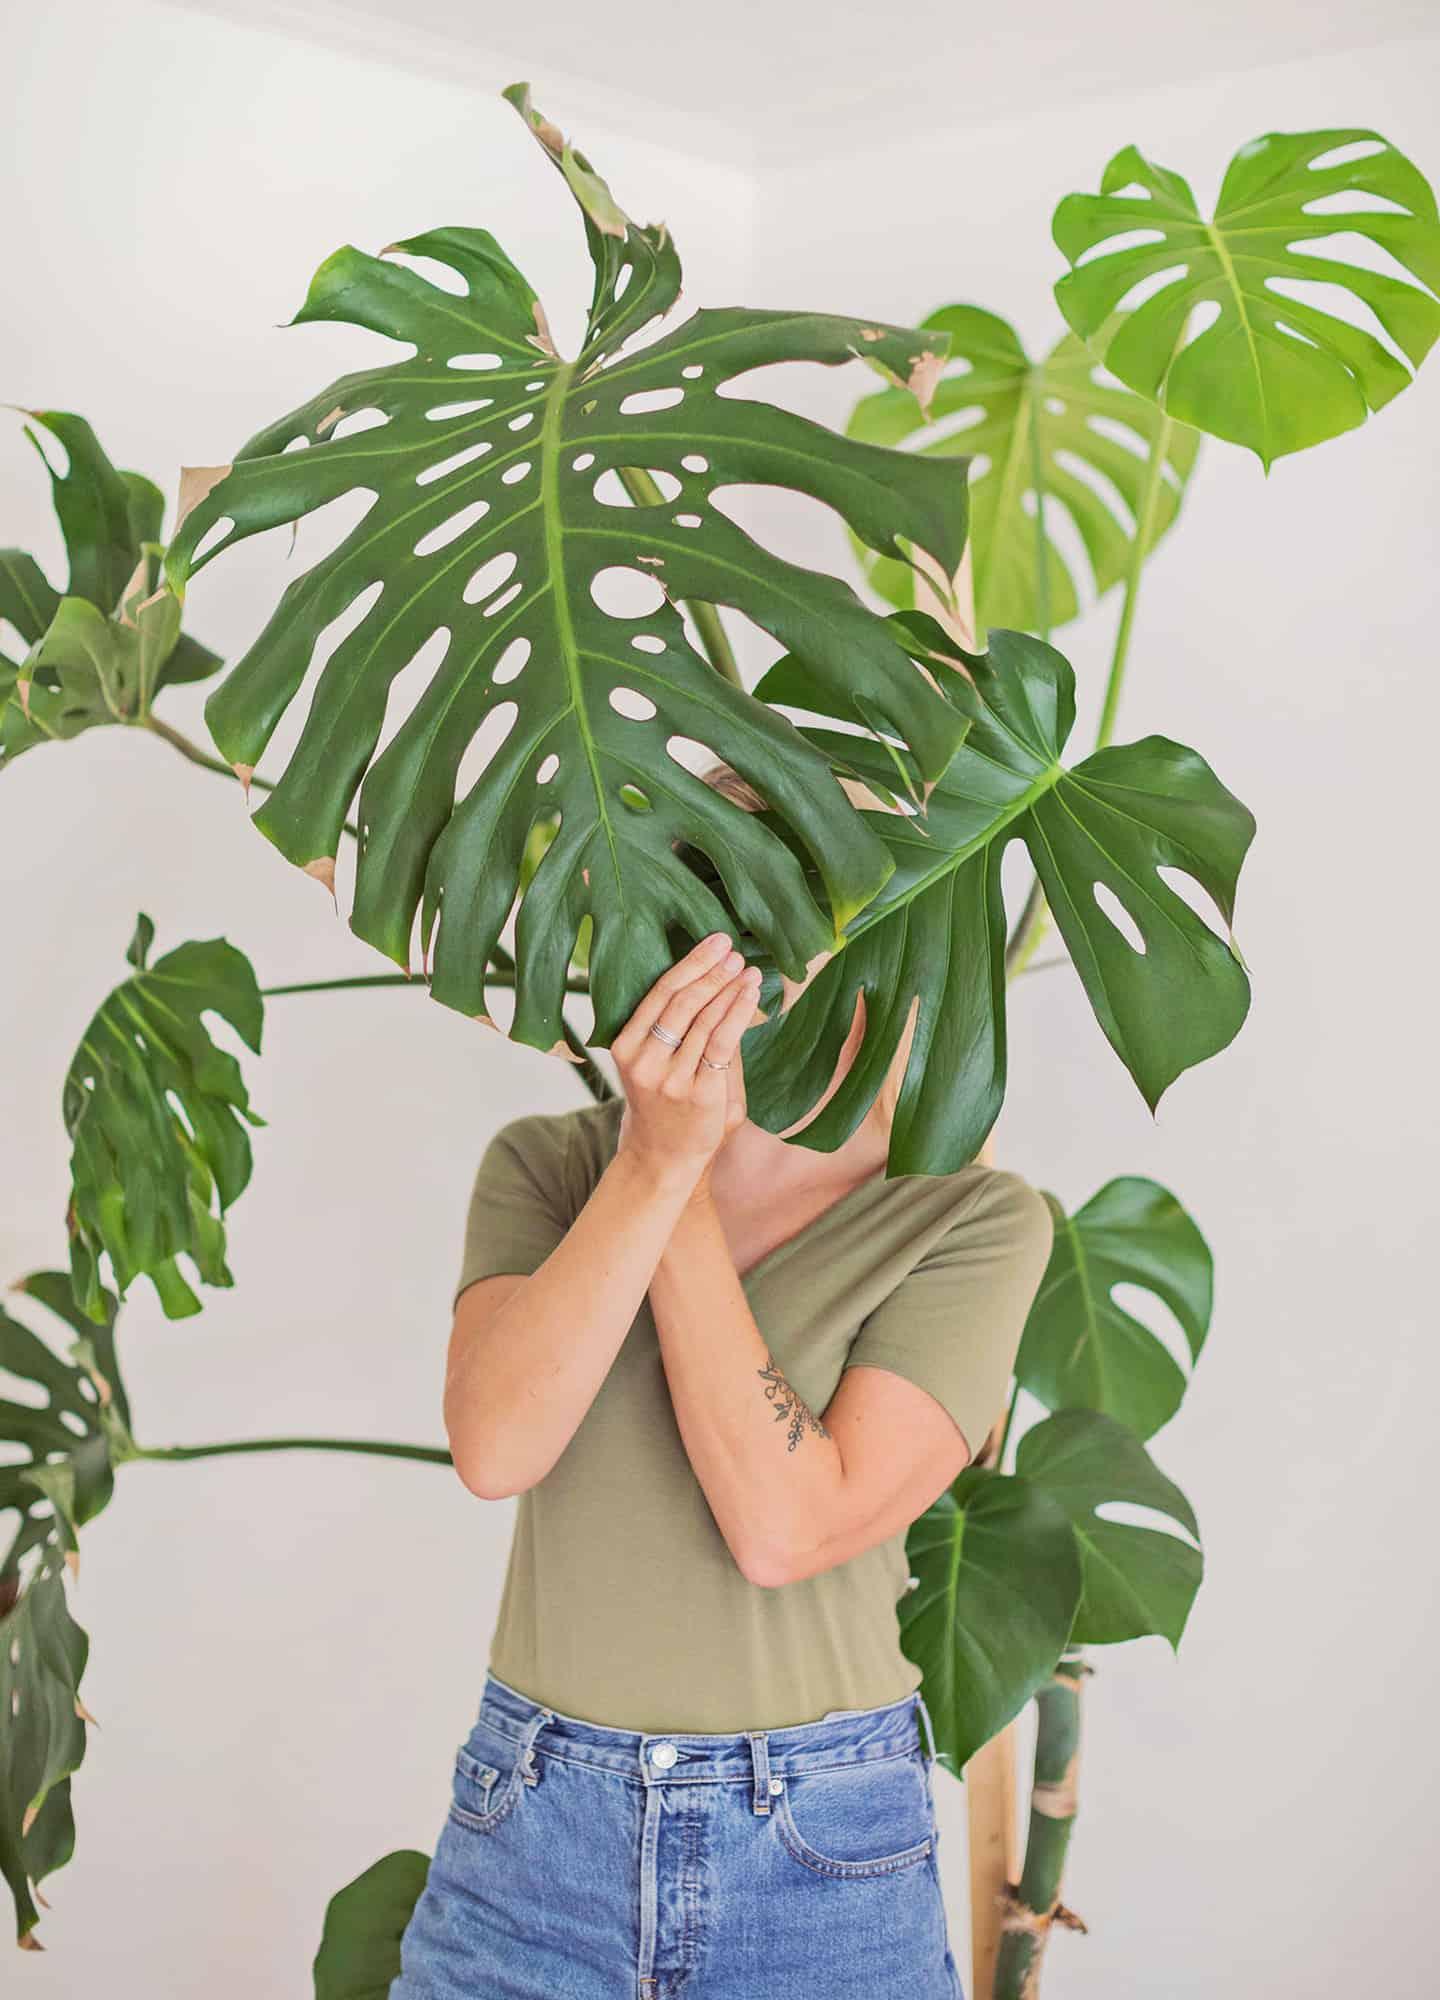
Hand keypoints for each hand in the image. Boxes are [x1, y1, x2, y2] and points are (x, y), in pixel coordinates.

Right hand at [611, 932, 762, 1192]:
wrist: (663, 1158)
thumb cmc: (666, 1104)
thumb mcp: (660, 1064)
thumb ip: (684, 1030)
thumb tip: (722, 984)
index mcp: (625, 1044)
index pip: (659, 993)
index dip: (690, 964)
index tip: (715, 942)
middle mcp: (643, 1060)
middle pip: (681, 1002)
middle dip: (711, 971)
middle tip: (733, 950)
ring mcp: (670, 1078)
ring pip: (704, 1020)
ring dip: (729, 989)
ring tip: (747, 970)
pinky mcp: (698, 1093)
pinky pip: (721, 1043)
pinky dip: (738, 1014)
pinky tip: (750, 995)